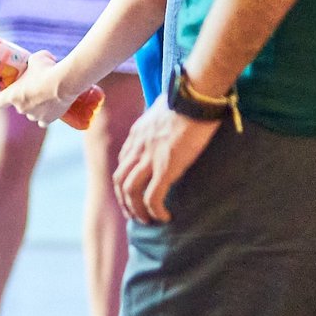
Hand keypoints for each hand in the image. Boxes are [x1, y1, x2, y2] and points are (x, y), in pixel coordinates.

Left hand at [1, 51, 72, 126]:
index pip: (0, 102)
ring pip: (31, 114)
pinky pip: (43, 121)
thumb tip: (35, 62)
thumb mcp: (36, 59)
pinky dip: (46, 117)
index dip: (3, 99)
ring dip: (35, 108)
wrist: (65, 82)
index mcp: (13, 95)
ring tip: (46, 97)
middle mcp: (21, 108)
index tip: (9, 93)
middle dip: (24, 99)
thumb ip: (31, 63)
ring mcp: (34, 116)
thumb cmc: (47, 69)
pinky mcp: (47, 120)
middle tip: (34, 89)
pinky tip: (51, 110)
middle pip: (18, 106)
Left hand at [113, 100, 219, 223]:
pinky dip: (155, 210)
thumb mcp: (167, 107)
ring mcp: (150, 158)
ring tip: (148, 221)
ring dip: (136, 210)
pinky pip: (152, 197)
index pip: (123, 162)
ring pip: (130, 192)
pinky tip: (164, 217)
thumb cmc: (189, 97)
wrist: (196, 95)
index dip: (126, 180)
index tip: (134, 191)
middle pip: (120, 180)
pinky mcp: (165, 167)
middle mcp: (138, 147)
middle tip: (135, 214)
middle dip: (124, 200)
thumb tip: (173, 120)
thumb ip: (163, 119)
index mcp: (138, 133)